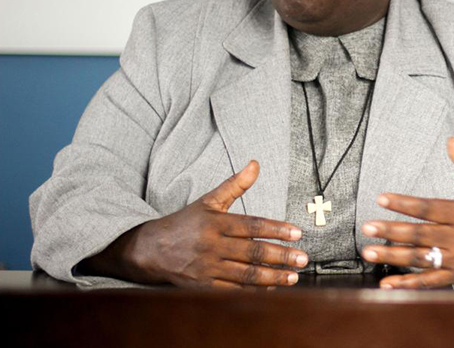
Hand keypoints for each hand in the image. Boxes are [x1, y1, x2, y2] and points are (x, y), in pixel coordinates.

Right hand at [80, 161, 306, 287]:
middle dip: (281, 256)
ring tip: (293, 276)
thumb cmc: (185, 223)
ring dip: (272, 277)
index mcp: (217, 223)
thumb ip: (235, 185)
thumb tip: (255, 164)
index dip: (276, 229)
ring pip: (246, 274)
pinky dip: (253, 290)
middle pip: (253, 252)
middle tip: (303, 259)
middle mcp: (214, 246)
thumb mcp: (209, 201)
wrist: (149, 250)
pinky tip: (271, 288)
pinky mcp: (204, 286)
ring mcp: (208, 268)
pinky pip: (233, 290)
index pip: (252, 225)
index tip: (297, 233)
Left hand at [360, 137, 453, 288]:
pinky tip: (387, 283)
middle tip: (367, 227)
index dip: (404, 203)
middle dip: (392, 231)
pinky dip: (408, 284)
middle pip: (421, 234)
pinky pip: (429, 282)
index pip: (429, 208)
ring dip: (393, 256)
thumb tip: (451, 140)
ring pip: (421, 259)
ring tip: (370, 252)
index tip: (382, 198)